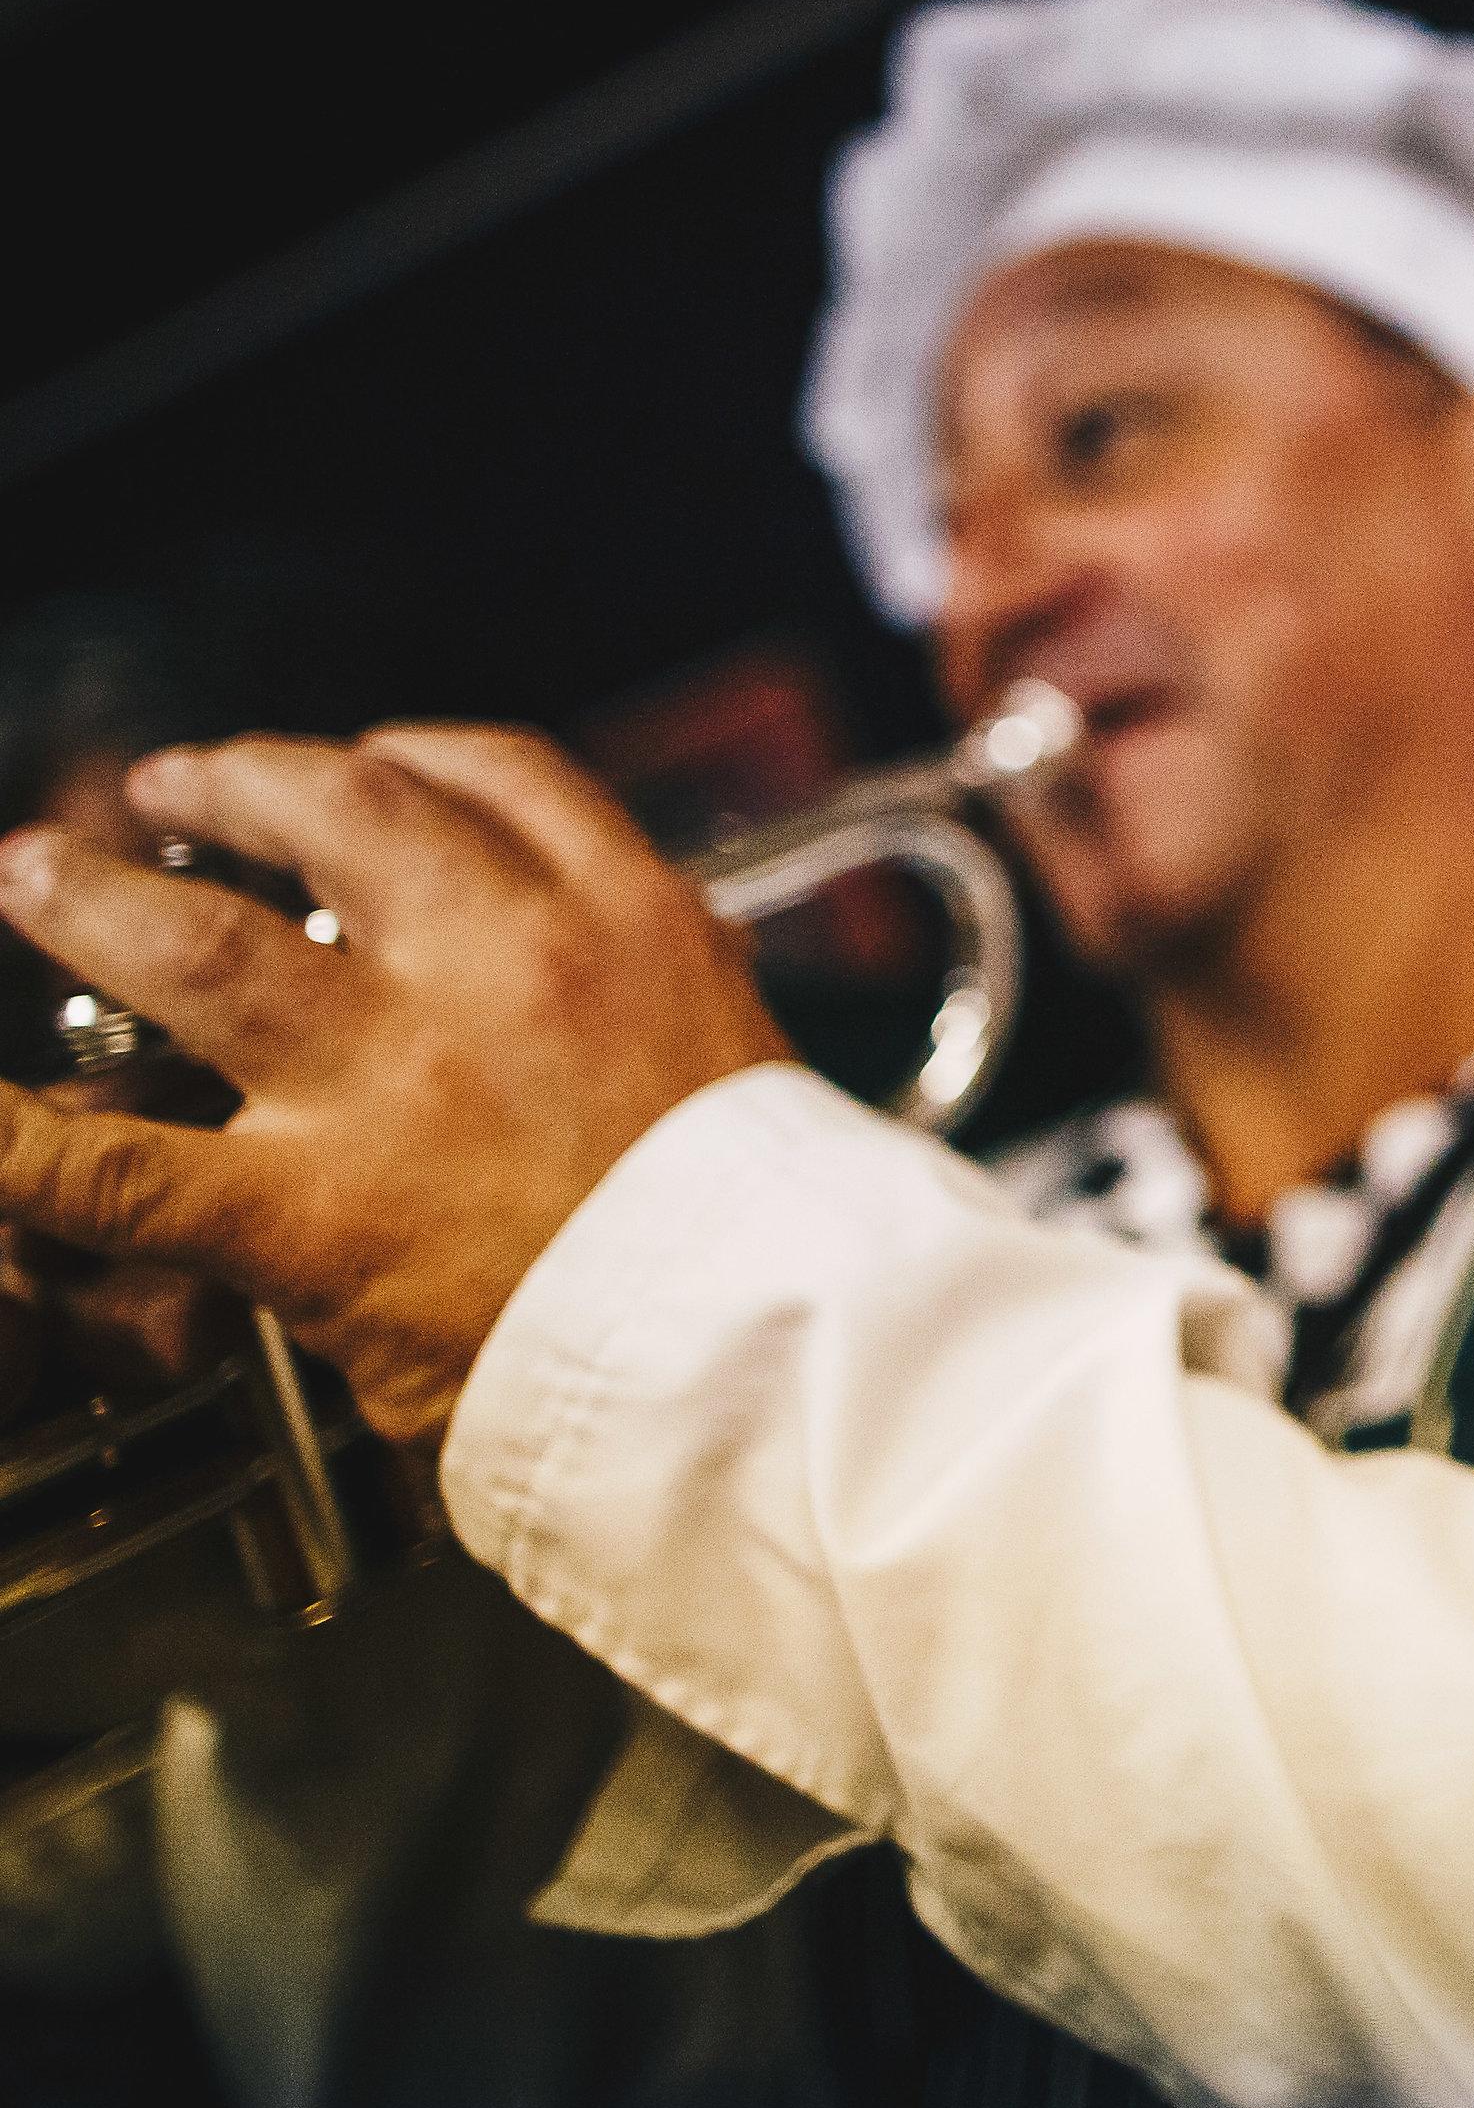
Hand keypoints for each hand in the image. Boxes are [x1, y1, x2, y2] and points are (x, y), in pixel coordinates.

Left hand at [0, 726, 792, 1446]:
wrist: (763, 1354)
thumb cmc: (764, 1233)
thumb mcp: (738, 1048)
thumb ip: (649, 996)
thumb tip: (596, 990)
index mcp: (624, 920)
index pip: (500, 774)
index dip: (411, 753)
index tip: (374, 760)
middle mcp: (496, 966)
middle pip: (336, 810)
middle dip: (240, 782)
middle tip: (181, 786)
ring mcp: (387, 1083)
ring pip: (198, 947)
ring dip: (98, 898)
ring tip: (42, 875)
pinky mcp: (306, 1214)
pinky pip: (117, 1168)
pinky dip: (11, 1142)